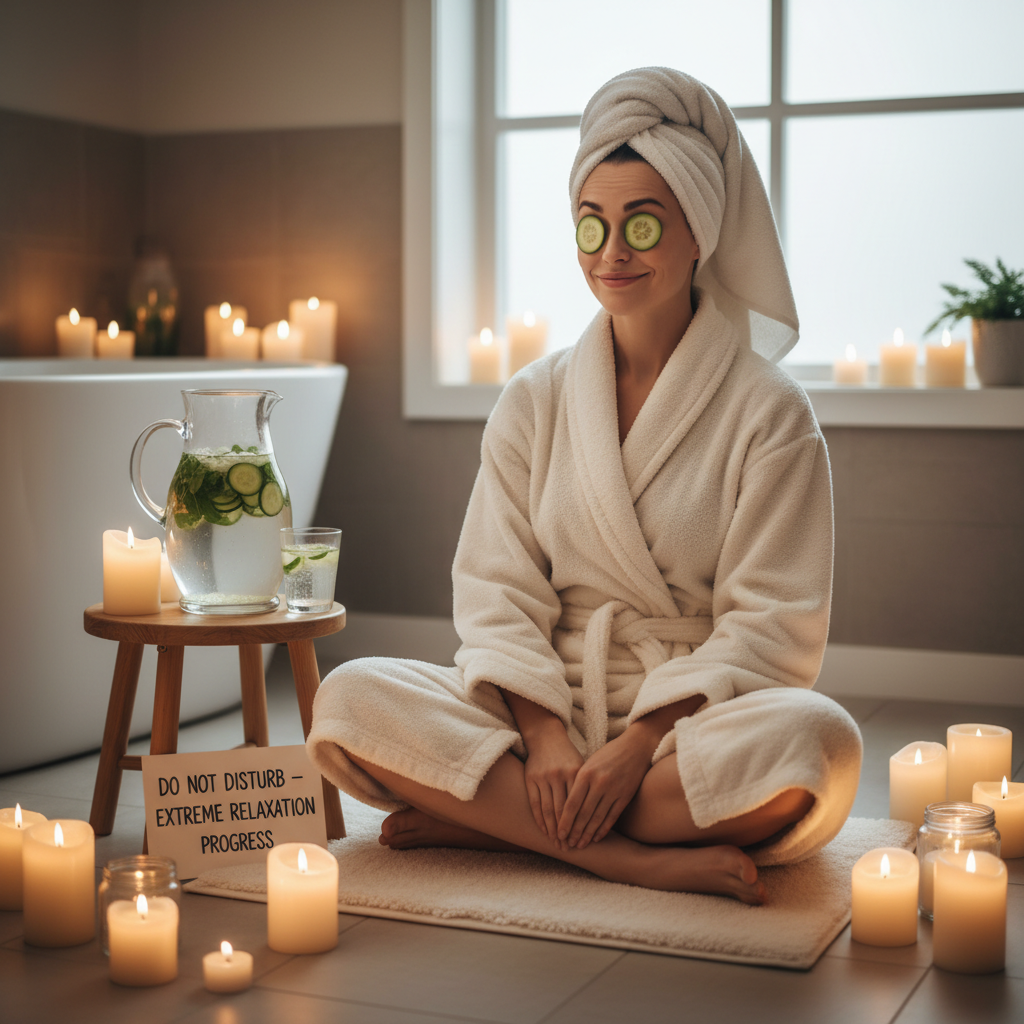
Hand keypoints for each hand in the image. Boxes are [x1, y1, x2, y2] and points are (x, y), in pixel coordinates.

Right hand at [522, 722, 584, 849]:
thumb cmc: (569, 756)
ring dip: (552, 830)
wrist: (547, 736)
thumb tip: (600, 816)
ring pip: (548, 809)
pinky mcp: (530, 778)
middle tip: (568, 848)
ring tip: (556, 844)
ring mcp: (543, 777)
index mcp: (576, 773)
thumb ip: (588, 789)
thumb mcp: (582, 768)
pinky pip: (535, 803)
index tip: (582, 841)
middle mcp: (559, 775)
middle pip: (563, 811)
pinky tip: (544, 831)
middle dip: (565, 832)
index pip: (579, 806)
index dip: (580, 825)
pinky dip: (539, 819)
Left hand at [558, 730, 650, 849]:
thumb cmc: (607, 754)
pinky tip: (596, 838)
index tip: (558, 834)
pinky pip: (612, 817)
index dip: (564, 821)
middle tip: (567, 845)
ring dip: (587, 834)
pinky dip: (603, 829)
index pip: (571, 803)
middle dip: (574, 831)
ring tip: (580, 845)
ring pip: (597, 818)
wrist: (635, 746)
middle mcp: (599, 783)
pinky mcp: (626, 796)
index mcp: (585, 773)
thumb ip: (579, 782)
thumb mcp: (589, 763)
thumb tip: (566, 806)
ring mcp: (614, 790)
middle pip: (583, 814)